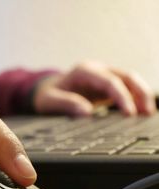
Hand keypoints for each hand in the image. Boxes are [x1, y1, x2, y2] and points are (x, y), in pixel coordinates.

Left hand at [33, 61, 156, 115]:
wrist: (44, 90)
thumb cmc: (46, 95)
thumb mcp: (49, 100)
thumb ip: (66, 104)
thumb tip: (87, 112)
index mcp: (83, 71)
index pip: (109, 81)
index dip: (121, 96)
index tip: (129, 113)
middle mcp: (97, 70)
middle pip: (126, 77)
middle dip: (139, 93)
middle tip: (146, 113)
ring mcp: (103, 77)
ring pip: (129, 81)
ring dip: (141, 95)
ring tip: (148, 114)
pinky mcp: (106, 86)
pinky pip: (125, 89)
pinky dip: (134, 99)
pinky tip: (139, 112)